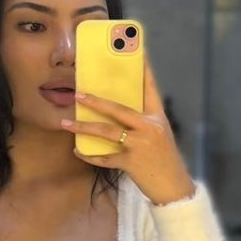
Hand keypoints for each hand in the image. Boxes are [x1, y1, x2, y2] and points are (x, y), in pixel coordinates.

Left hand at [61, 51, 195, 205]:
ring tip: (67, 123)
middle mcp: (149, 127)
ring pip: (106, 132)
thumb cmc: (164, 159)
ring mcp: (140, 144)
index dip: (142, 70)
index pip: (149, 88)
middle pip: (118, 109)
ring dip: (84, 127)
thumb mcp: (159, 134)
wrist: (174, 187)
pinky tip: (78, 150)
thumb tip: (117, 109)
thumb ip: (143, 120)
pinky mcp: (131, 162)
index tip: (135, 53)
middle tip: (78, 94)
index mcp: (157, 117)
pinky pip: (104, 157)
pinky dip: (89, 154)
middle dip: (96, 101)